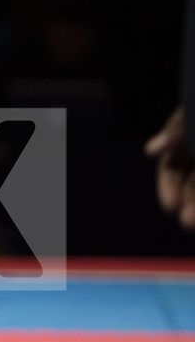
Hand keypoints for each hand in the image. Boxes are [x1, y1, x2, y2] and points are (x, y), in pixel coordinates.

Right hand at [145, 106, 194, 230]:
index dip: (168, 186)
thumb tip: (151, 151)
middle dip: (190, 202)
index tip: (169, 208)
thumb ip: (177, 130)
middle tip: (188, 224)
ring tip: (193, 224)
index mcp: (185, 136)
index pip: (172, 165)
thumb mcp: (191, 116)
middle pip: (192, 180)